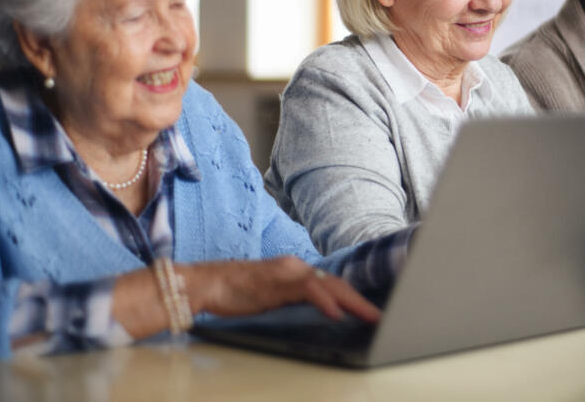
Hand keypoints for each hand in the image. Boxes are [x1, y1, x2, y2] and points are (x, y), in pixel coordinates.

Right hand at [185, 256, 380, 322]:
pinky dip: (324, 300)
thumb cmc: (235, 293)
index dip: (353, 298)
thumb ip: (293, 300)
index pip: (332, 284)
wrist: (205, 283)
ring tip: (369, 315)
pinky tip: (336, 312)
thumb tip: (318, 312)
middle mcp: (296, 268)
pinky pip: (306, 290)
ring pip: (327, 284)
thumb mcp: (272, 298)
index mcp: (296, 273)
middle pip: (336, 283)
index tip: (370, 312)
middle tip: (380, 316)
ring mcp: (287, 272)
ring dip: (351, 301)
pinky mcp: (276, 280)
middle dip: (360, 300)